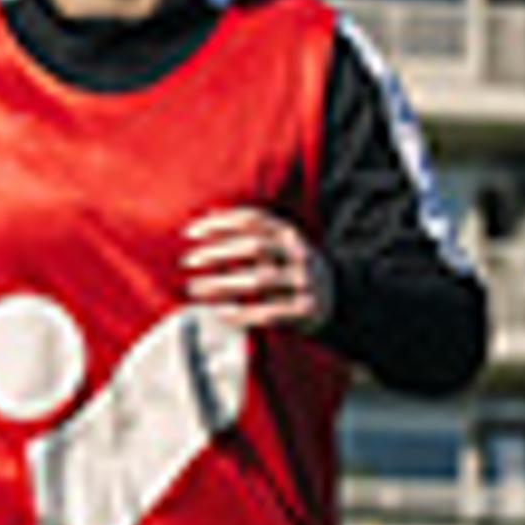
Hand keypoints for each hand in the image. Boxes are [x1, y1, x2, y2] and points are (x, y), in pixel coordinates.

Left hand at [182, 204, 327, 333]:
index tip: (188, 232)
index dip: (218, 223)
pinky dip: (243, 313)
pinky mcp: (306, 309)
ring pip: (259, 279)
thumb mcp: (277, 243)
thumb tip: (207, 211)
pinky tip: (220, 313)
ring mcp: (304, 281)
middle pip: (253, 246)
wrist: (337, 299)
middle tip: (187, 261)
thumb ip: (249, 231)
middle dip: (216, 253)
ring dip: (223, 284)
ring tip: (195, 288)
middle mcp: (298, 252)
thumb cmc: (291, 268)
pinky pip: (270, 312)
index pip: (250, 219)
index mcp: (288, 232)